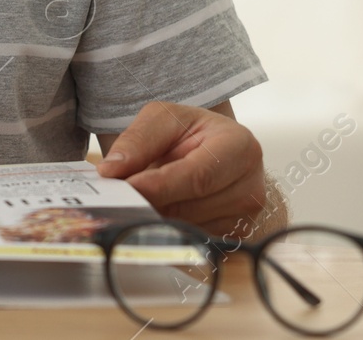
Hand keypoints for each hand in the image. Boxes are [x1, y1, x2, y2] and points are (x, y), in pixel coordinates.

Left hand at [95, 101, 266, 239]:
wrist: (206, 148)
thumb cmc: (188, 131)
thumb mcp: (161, 119)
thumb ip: (137, 141)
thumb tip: (112, 170)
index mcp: (240, 147)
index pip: (198, 176)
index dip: (159, 186)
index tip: (126, 188)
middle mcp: (250, 188)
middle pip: (191, 208)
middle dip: (151, 204)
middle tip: (118, 199)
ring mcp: (244, 219)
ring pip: (187, 230)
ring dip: (156, 219)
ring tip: (137, 200)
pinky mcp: (231, 239)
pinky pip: (190, 243)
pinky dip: (166, 231)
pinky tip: (154, 213)